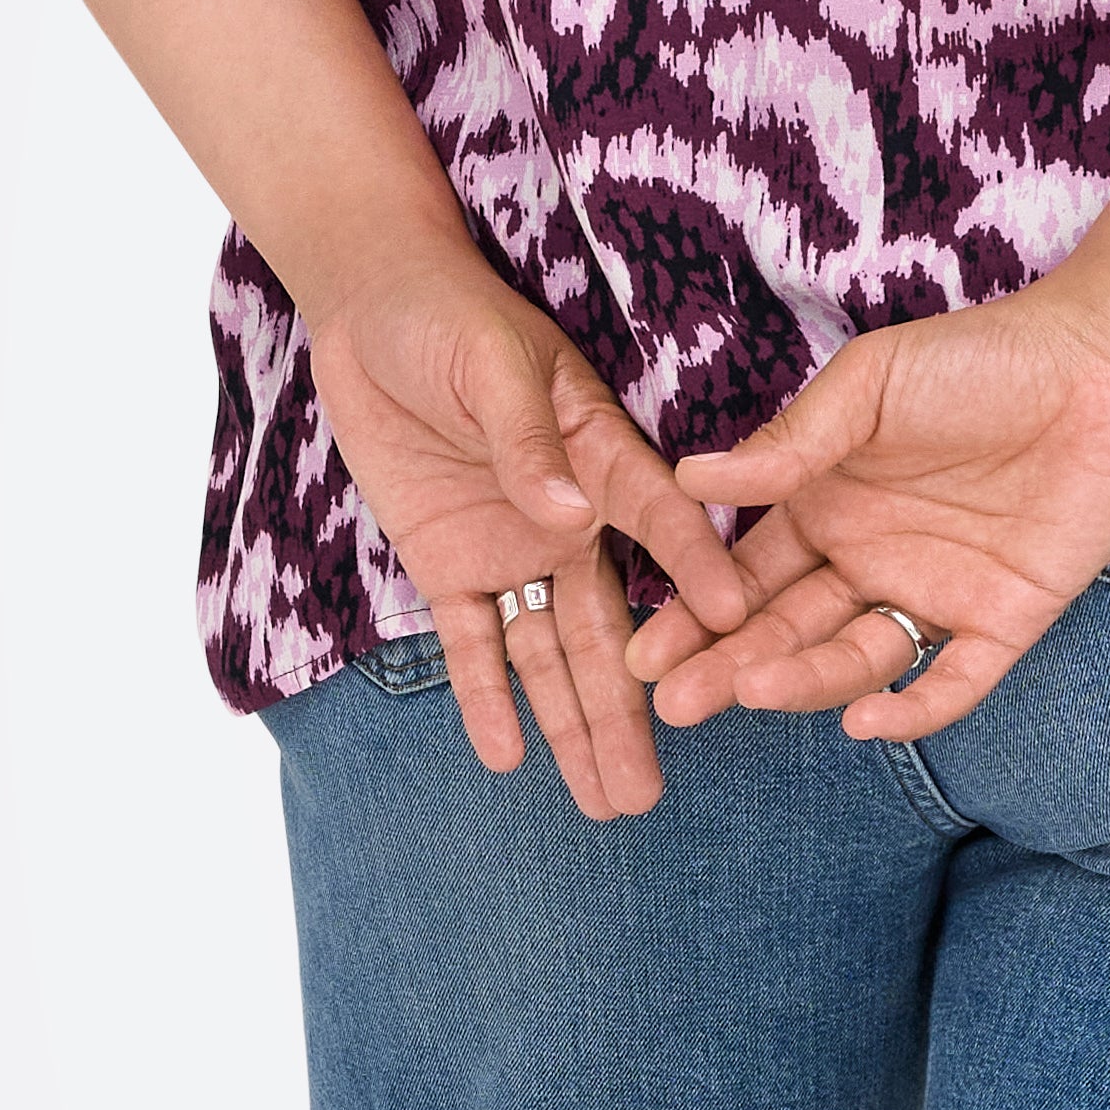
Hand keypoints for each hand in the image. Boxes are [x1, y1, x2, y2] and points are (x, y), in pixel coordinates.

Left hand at [301, 227, 750, 818]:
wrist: (371, 309)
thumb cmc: (447, 315)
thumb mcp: (491, 365)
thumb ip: (527, 441)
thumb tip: (567, 512)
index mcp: (601, 458)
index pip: (659, 522)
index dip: (697, 569)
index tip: (738, 622)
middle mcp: (571, 520)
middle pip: (610, 629)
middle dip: (631, 711)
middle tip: (651, 794)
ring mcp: (514, 548)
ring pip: (551, 654)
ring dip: (576, 726)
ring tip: (608, 801)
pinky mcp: (451, 564)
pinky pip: (471, 643)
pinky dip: (486, 698)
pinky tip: (510, 758)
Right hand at [623, 277, 1109, 748]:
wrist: (1103, 365)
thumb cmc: (980, 359)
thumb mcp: (869, 386)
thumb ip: (790, 445)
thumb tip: (689, 479)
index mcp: (824, 508)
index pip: (744, 577)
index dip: (696, 616)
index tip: (645, 652)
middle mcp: (869, 562)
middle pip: (787, 630)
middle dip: (727, 667)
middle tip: (676, 702)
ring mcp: (933, 596)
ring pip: (856, 658)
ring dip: (804, 680)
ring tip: (752, 689)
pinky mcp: (1003, 623)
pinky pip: (952, 683)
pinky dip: (912, 708)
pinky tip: (865, 722)